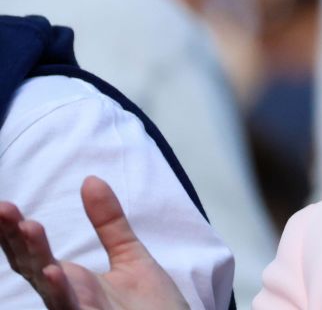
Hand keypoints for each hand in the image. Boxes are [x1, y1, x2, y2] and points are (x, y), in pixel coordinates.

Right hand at [0, 176, 187, 309]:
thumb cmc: (152, 306)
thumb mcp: (130, 255)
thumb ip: (109, 221)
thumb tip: (90, 180)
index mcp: (72, 280)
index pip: (34, 253)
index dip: (15, 231)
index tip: (3, 206)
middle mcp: (67, 297)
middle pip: (32, 266)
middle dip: (14, 239)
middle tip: (4, 208)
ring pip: (48, 286)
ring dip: (36, 257)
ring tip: (28, 226)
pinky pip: (70, 308)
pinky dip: (60, 292)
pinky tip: (53, 271)